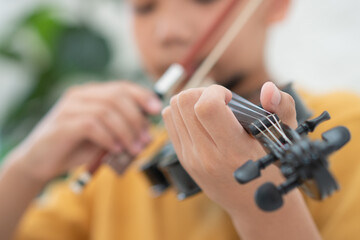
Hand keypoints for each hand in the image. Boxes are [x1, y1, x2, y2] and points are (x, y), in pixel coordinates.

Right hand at [7, 81, 161, 182]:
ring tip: (133, 149)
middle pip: (117, 96)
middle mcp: (80, 95)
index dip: (142, 95)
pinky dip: (108, 138)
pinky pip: (92, 125)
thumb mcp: (105, 136)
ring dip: (126, 131)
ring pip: (107, 111)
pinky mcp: (62, 124)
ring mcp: (69, 108)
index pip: (122, 86)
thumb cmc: (75, 147)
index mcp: (92, 94)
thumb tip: (148, 130)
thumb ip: (122, 129)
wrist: (39, 162)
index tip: (157, 109)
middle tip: (146, 139)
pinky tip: (114, 150)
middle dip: (137, 119)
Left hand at [162, 82, 296, 212]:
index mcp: (234, 151)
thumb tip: (267, 88)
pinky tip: (200, 120)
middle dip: (201, 92)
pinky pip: (169, 122)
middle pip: (184, 103)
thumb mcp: (283, 138)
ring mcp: (191, 159)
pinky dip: (182, 113)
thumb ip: (282, 108)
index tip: (229, 98)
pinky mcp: (183, 159)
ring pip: (172, 110)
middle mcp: (207, 156)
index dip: (216, 92)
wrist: (254, 207)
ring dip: (190, 101)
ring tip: (209, 110)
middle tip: (218, 101)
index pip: (206, 107)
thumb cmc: (271, 171)